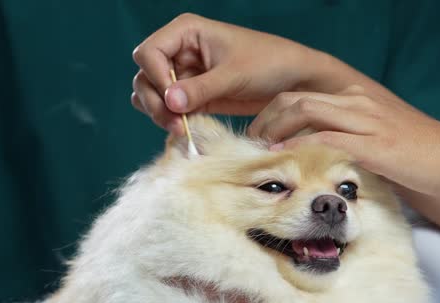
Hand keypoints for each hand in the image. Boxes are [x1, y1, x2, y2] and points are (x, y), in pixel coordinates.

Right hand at [131, 13, 329, 133]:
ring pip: (153, 95)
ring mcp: (186, 74)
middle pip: (145, 76)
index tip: (173, 99)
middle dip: (155, 101)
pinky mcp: (195, 96)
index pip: (149, 53)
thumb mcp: (235, 75)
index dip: (155, 77)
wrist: (293, 81)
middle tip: (175, 125)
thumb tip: (170, 102)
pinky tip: (187, 133)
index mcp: (186, 32)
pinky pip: (171, 109)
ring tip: (182, 131)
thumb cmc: (269, 64)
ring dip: (160, 114)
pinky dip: (173, 121)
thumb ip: (201, 88)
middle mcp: (180, 51)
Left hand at [253, 88, 439, 196]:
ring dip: (276, 128)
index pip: (304, 95)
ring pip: (306, 110)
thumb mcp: (383, 140)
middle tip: (252, 142)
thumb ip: (354, 141)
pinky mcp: (373, 143)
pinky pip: (325, 137)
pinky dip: (299, 145)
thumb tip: (329, 159)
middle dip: (266, 118)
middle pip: (296, 97)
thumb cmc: (423, 154)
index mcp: (358, 98)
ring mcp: (365, 120)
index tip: (262, 134)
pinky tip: (284, 156)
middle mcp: (358, 102)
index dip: (275, 112)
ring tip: (260, 149)